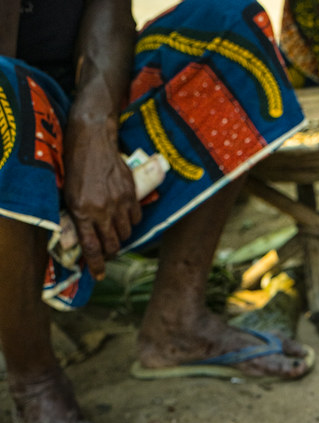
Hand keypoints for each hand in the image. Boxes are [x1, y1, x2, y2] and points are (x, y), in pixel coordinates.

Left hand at [63, 119, 141, 279]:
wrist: (93, 139)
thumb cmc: (77, 166)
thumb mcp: (70, 194)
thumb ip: (79, 216)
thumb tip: (86, 238)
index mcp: (82, 211)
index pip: (92, 247)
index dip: (96, 265)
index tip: (99, 276)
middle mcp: (102, 210)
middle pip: (112, 244)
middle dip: (111, 253)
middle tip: (108, 252)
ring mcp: (118, 202)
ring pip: (125, 233)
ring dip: (120, 237)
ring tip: (115, 231)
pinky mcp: (131, 194)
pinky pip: (136, 218)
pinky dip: (131, 222)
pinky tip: (124, 216)